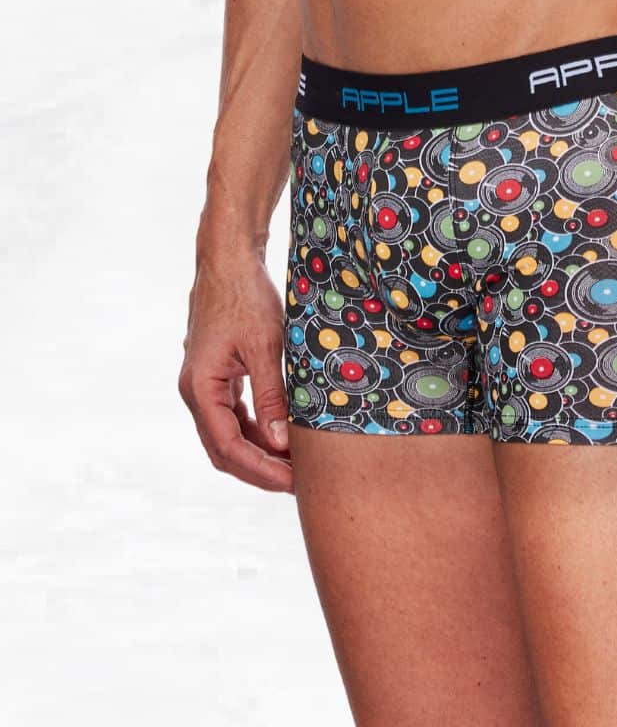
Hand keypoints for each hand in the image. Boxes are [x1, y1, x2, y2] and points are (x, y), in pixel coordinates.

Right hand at [178, 250, 294, 492]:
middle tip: (297, 483)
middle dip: (258, 469)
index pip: (228, 447)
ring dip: (257, 452)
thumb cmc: (246, 296)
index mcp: (200, 387)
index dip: (261, 470)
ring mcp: (202, 384)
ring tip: (293, 464)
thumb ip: (272, 396)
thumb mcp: (265, 346)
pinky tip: (280, 436)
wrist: (228, 259)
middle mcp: (195, 391)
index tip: (292, 482)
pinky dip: (254, 430)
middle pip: (223, 449)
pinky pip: (232, 415)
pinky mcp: (215, 375)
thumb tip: (281, 443)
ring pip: (226, 434)